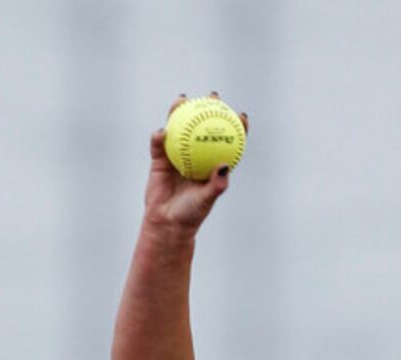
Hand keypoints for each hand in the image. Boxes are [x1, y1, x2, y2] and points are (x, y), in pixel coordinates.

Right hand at [142, 94, 247, 233]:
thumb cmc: (191, 214)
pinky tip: (162, 132)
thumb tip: (225, 164)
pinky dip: (160, 137)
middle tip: (213, 96)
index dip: (235, 127)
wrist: (167, 223)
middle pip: (202, 126)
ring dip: (180, 111)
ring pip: (179, 127)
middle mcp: (195, 154)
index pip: (226, 141)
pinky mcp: (159, 158)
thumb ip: (217, 184)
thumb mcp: (206, 200)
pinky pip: (159, 144)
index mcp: (211, 163)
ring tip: (182, 100)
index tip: (241, 115)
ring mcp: (177, 154)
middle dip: (208, 107)